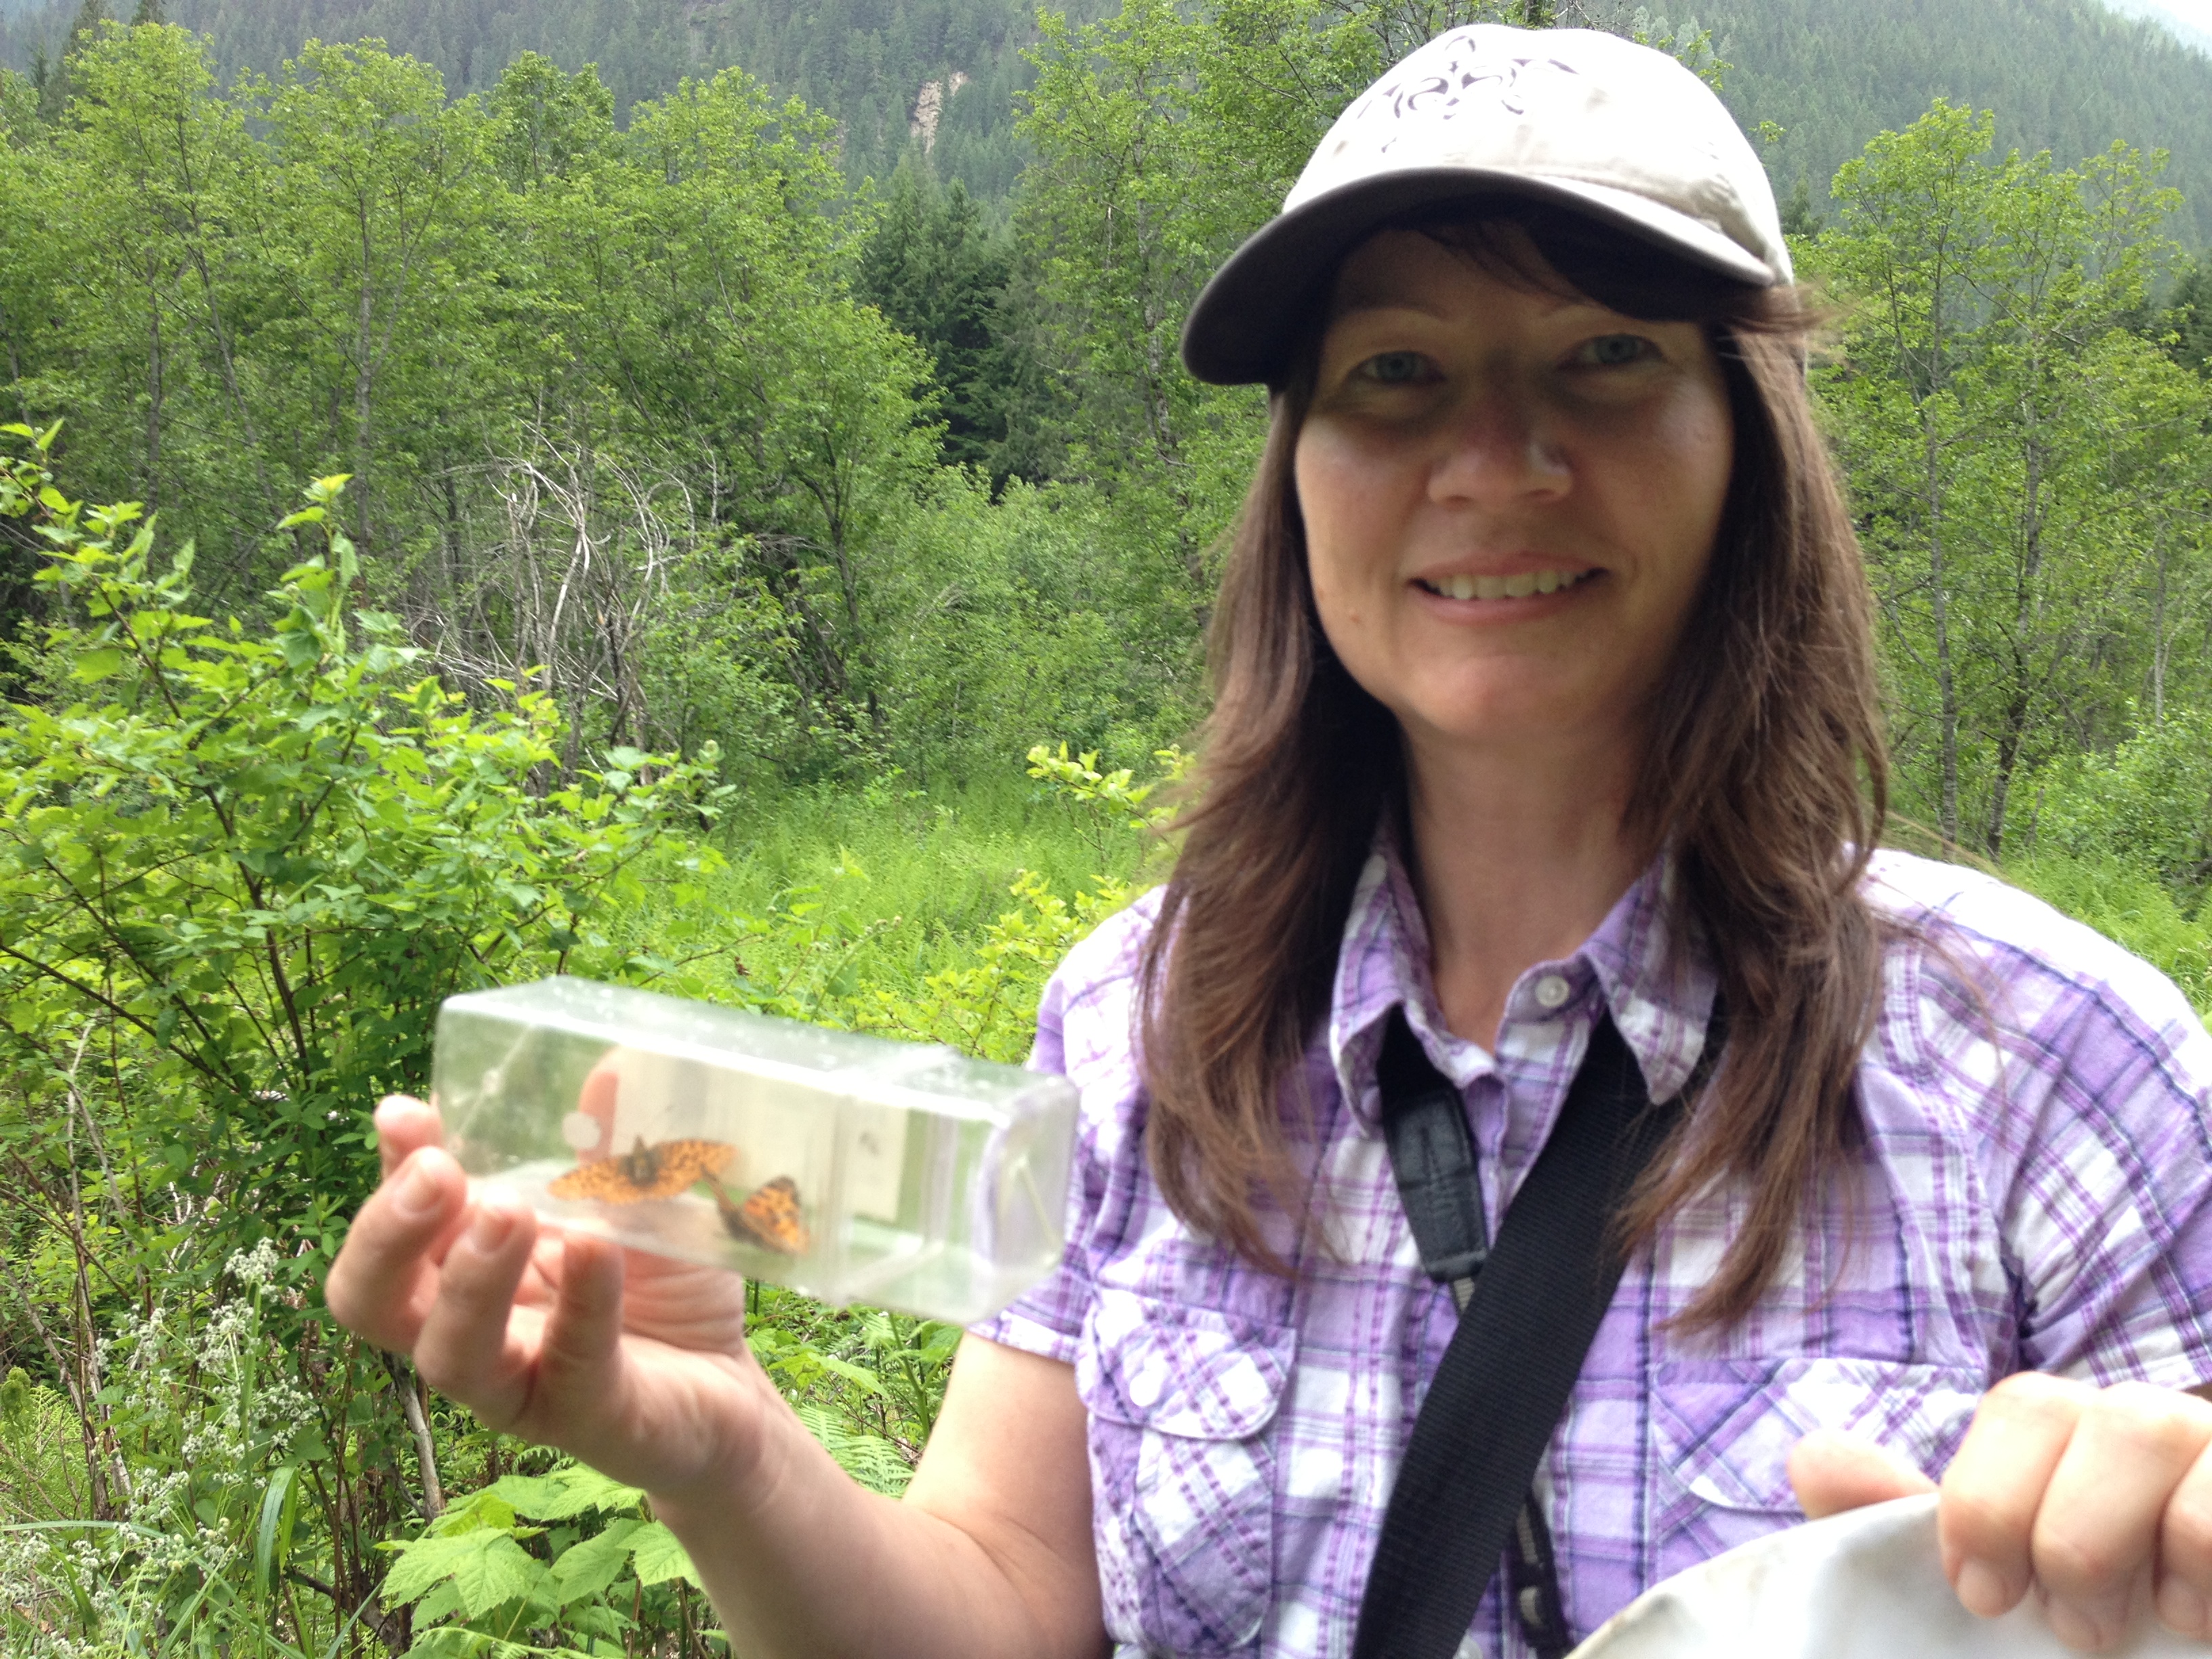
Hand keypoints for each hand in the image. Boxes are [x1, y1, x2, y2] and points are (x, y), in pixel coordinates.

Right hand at [323, 1094, 779, 1503]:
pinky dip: (581, 1303)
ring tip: (507, 1209)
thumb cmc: (666, 1288)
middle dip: (388, 1232)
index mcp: (466, 1266)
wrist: (732, 1388)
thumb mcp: (640, 1202)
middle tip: (438, 1171)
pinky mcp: (588, 1419)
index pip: (397, 1223)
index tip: (406, 1113)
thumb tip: (616, 1062)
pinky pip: (570, 1367)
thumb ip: (615, 1148)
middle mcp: (473, 1329)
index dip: (390, 1169)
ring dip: (470, 1279)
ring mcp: (522, 1384)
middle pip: (372, 1301)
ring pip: (448, 1353)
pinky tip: (593, 1249)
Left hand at [1789, 1374, 2211, 1650]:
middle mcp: (2154, 1427)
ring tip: (2139, 1628)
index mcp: (2079, 1436)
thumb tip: (1813, 1459)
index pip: (2024, 1407)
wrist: (2159, 1657)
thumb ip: (1901, 1528)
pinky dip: (2203, 1568)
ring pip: (2155, 1431)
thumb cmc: (2082, 1628)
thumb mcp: (1992, 1588)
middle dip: (2067, 1537)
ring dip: (2128, 1549)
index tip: (1982, 1596)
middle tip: (2074, 1632)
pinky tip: (2197, 1623)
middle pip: (2096, 1413)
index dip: (1988, 1500)